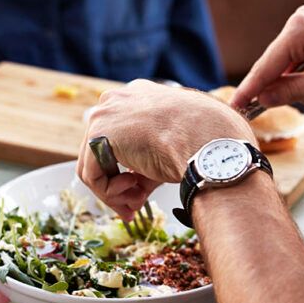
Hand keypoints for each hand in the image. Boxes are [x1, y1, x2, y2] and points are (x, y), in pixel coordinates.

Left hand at [77, 80, 255, 219]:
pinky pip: (91, 175)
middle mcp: (119, 100)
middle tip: (135, 206)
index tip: (140, 192)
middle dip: (119, 183)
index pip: (123, 138)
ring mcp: (106, 114)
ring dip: (114, 191)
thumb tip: (135, 194)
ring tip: (137, 202)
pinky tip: (134, 192)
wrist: (211, 142)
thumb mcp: (178, 150)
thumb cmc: (210, 143)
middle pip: (104, 150)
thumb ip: (149, 168)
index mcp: (142, 96)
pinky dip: (109, 193)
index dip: (130, 169)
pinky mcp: (98, 134)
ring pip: (95, 164)